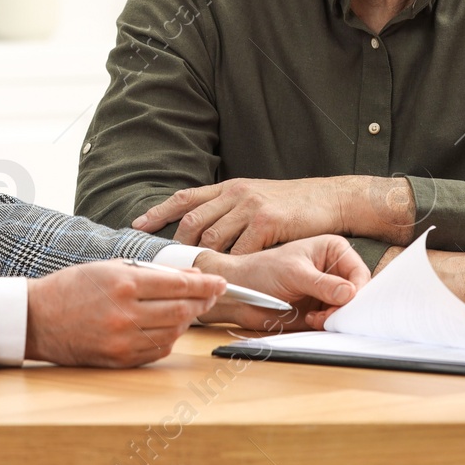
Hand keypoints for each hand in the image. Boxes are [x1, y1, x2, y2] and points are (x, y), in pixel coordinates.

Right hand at [24, 260, 224, 366]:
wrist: (37, 319)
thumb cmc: (73, 287)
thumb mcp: (111, 267)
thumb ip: (152, 272)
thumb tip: (190, 276)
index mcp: (123, 284)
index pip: (178, 285)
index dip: (205, 284)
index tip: (220, 282)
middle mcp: (125, 313)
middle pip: (181, 310)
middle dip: (202, 302)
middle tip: (212, 295)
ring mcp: (122, 340)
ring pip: (173, 332)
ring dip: (187, 320)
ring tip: (189, 308)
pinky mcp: (118, 359)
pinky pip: (157, 350)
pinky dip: (170, 338)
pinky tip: (169, 326)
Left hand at [132, 176, 413, 252]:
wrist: (328, 198)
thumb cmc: (292, 204)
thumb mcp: (256, 198)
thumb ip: (230, 209)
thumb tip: (204, 228)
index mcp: (229, 187)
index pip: (185, 198)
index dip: (159, 211)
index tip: (136, 226)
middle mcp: (234, 193)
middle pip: (193, 221)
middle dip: (179, 245)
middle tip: (169, 266)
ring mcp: (249, 206)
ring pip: (213, 237)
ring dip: (203, 260)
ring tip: (195, 278)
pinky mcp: (266, 221)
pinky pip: (241, 249)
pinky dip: (234, 265)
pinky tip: (231, 277)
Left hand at [194, 235, 369, 330]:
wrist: (242, 292)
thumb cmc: (262, 271)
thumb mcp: (293, 273)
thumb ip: (322, 284)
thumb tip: (349, 293)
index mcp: (333, 250)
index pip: (359, 272)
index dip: (357, 289)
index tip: (346, 302)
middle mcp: (334, 269)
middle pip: (358, 292)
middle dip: (346, 306)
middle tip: (329, 314)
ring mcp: (328, 290)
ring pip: (349, 309)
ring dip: (336, 317)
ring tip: (316, 317)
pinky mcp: (321, 308)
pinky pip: (336, 320)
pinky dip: (328, 324)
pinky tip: (312, 319)